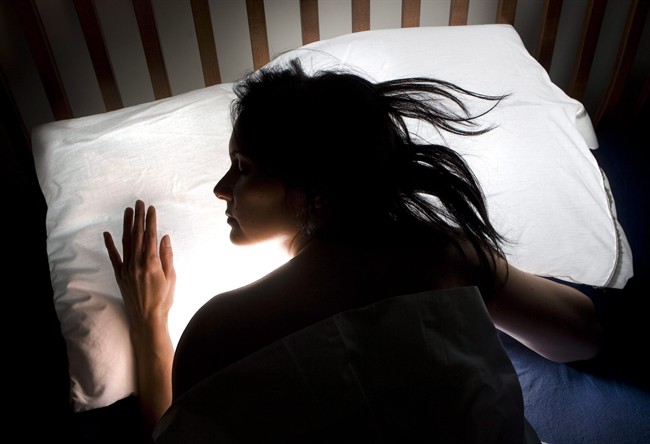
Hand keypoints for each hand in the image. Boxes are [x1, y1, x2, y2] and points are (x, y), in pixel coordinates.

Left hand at [103, 200, 175, 337]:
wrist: (147, 318)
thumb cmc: (163, 299)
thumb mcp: (171, 277)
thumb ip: (167, 256)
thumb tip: (164, 237)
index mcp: (152, 263)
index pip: (151, 236)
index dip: (150, 221)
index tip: (151, 208)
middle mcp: (137, 263)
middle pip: (137, 235)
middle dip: (138, 217)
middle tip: (139, 202)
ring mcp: (126, 268)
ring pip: (126, 242)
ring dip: (127, 225)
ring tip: (128, 211)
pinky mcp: (120, 275)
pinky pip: (114, 257)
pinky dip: (110, 245)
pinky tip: (107, 233)